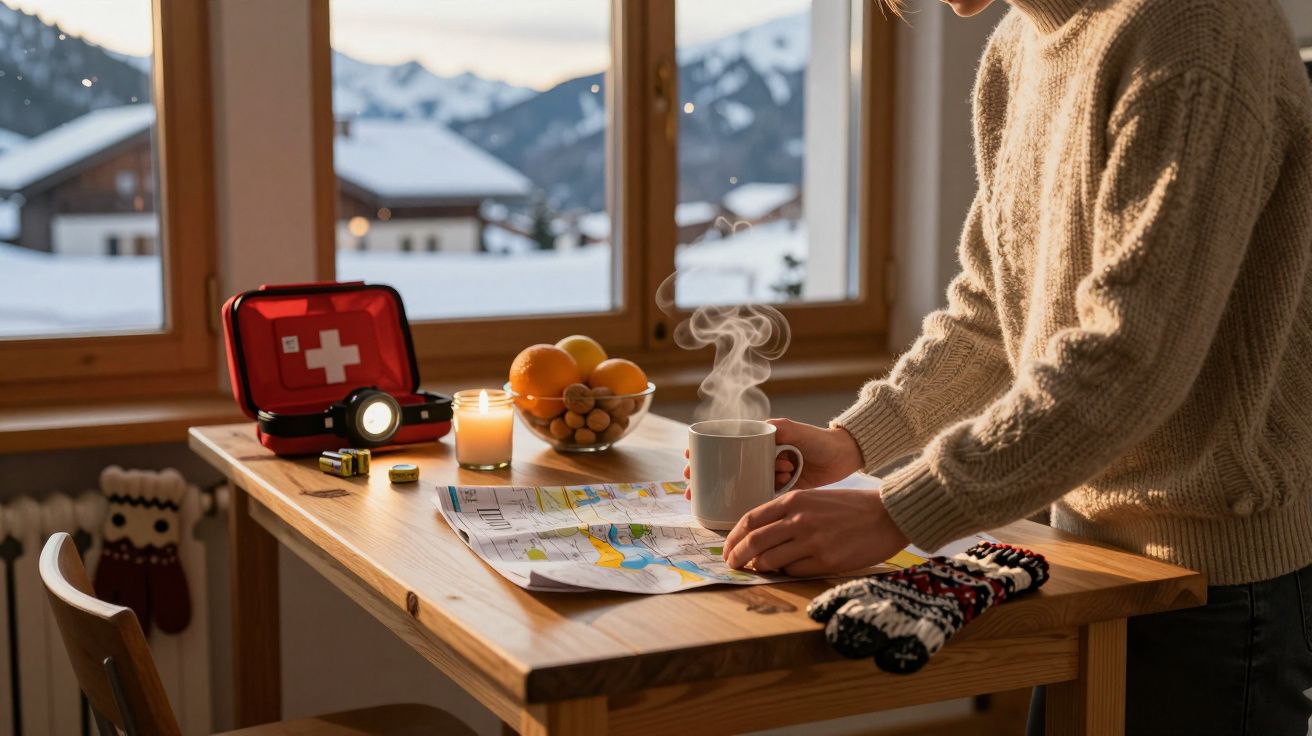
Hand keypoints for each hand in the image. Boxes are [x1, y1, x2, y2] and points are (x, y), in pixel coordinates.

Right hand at [683, 418, 863, 498]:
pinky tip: (746, 498)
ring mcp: (767, 473)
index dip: (703, 451)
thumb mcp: (791, 429)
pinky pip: (758, 494)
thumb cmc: (817, 438)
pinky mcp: (779, 489)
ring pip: (740, 481)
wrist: (843, 456)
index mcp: (758, 439)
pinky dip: (749, 496)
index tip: (688, 458)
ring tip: (726, 489)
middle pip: (725, 466)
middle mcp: (759, 457)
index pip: (724, 444)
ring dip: (729, 486)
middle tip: (692, 485)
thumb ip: (774, 429)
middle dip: (706, 475)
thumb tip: (753, 433)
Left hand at [721, 488, 908, 576]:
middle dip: (736, 557)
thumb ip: (788, 513)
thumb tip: (760, 536)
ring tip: (758, 569)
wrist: (888, 515)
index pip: (750, 520)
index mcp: (794, 501)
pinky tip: (787, 571)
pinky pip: (793, 572)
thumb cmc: (851, 507)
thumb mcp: (814, 499)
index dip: (733, 538)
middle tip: (732, 565)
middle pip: (753, 543)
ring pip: (770, 561)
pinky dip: (785, 573)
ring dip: (759, 568)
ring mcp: (812, 542)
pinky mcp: (826, 561)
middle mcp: (799, 520)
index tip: (727, 548)